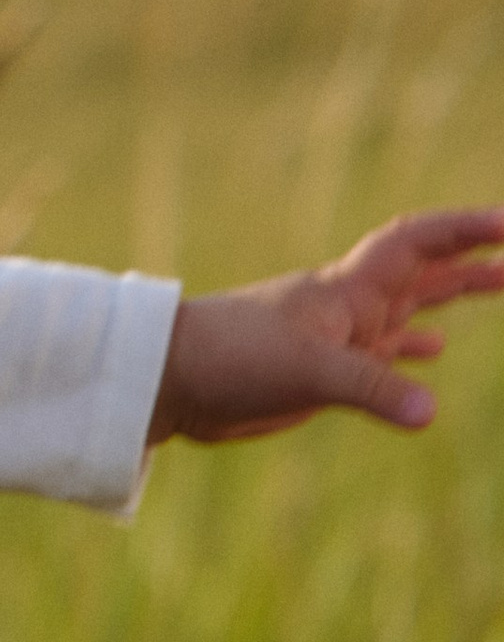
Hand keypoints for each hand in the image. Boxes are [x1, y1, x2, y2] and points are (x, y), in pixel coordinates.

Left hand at [149, 206, 503, 447]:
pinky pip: (380, 353)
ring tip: (496, 284)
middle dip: (472, 259)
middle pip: (423, 272)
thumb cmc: (231, 359)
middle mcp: (347, 307)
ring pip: (406, 308)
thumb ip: (370, 389)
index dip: (463, 229)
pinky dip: (409, 349)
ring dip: (451, 296)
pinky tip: (430, 353)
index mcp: (347, 291)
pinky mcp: (319, 371)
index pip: (417, 244)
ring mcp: (335, 338)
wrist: (170, 379)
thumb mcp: (308, 373)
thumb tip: (430, 412)